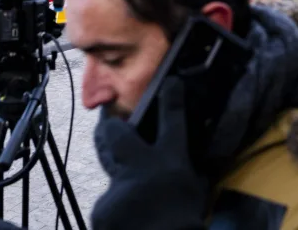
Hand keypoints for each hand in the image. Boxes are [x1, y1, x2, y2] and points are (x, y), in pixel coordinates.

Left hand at [91, 78, 206, 229]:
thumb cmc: (185, 223)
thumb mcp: (195, 193)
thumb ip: (190, 174)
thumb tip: (196, 167)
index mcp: (171, 161)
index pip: (172, 119)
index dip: (170, 98)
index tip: (171, 83)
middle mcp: (141, 166)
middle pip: (114, 132)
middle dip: (109, 126)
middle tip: (110, 125)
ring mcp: (117, 186)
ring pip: (110, 171)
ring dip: (119, 178)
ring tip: (131, 195)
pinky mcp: (101, 207)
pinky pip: (107, 202)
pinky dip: (116, 210)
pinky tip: (127, 220)